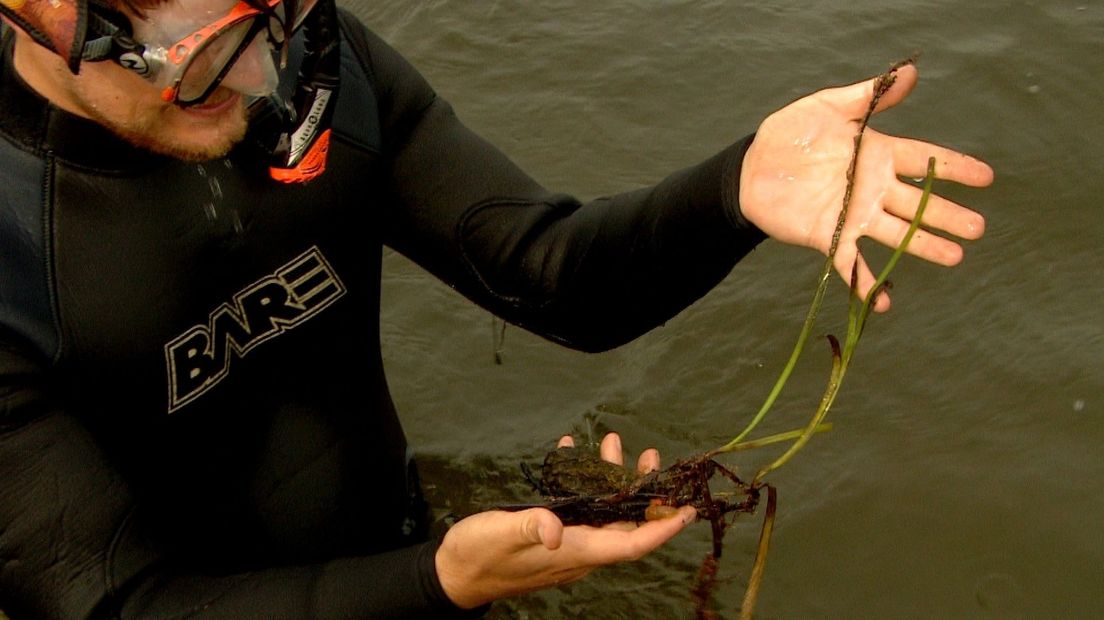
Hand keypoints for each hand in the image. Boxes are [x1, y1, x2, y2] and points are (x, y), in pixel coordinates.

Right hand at [434, 433, 694, 608]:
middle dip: (642, 491)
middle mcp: (580, 548)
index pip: (632, 543)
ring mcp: (568, 541)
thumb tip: (554, 528)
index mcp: (577, 551)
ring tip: (612, 443)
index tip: (687, 511)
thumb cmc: (480, 554)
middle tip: (650, 456)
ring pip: (603, 511)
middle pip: (625, 522)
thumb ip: (531, 527)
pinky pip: (577, 506)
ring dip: (611, 478)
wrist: (456, 573)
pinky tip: (569, 451)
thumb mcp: (503, 534)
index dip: (662, 529)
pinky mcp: (553, 533)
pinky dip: (580, 479)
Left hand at [738, 63, 993, 311]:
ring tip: (955, 256)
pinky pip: (850, 262)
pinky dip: (864, 282)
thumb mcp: (829, 106)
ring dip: (923, 245)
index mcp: (877, 154)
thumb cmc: (791, 133)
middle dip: (947, 214)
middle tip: (978, 228)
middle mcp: (872, 187)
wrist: (751, 166)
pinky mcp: (829, 235)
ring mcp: (853, 214)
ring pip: (896, 232)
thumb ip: (869, 95)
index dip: (954, 167)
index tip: (986, 178)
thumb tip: (911, 72)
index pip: (924, 160)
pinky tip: (882, 303)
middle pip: (917, 202)